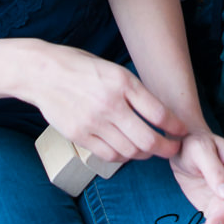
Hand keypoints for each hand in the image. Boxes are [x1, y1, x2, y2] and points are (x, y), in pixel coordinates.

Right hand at [11, 39, 187, 162]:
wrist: (42, 72)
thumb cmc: (80, 66)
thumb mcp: (112, 68)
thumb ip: (133, 91)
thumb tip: (159, 114)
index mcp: (122, 82)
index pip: (159, 114)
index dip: (175, 127)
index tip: (181, 131)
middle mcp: (110, 104)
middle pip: (148, 140)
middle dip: (166, 148)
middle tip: (173, 149)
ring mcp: (93, 122)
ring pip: (130, 151)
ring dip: (144, 154)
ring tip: (149, 149)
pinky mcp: (79, 136)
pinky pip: (109, 156)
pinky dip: (122, 157)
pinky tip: (126, 150)